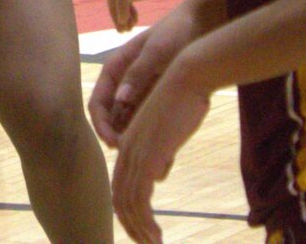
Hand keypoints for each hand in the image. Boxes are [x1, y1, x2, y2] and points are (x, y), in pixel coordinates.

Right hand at [88, 0, 202, 147]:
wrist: (202, 24)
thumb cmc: (176, 32)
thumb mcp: (157, 51)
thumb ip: (138, 73)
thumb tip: (120, 100)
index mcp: (116, 68)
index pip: (97, 104)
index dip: (101, 126)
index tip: (114, 144)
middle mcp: (124, 83)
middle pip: (111, 120)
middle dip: (118, 140)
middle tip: (133, 159)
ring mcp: (140, 92)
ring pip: (129, 125)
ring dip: (135, 145)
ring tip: (149, 166)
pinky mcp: (156, 99)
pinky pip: (148, 124)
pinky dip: (153, 140)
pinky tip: (165, 157)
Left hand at [112, 62, 210, 243]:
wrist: (186, 77)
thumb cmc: (183, 100)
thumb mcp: (167, 133)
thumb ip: (158, 155)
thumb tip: (157, 176)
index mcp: (128, 143)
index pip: (119, 186)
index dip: (127, 211)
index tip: (141, 229)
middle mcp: (126, 150)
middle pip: (119, 199)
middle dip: (131, 226)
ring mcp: (135, 154)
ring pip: (128, 204)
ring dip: (140, 230)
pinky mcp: (148, 158)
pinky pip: (140, 200)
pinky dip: (145, 223)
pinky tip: (157, 237)